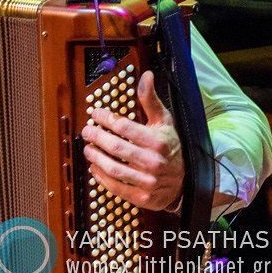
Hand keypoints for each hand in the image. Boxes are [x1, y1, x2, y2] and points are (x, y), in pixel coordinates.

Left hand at [81, 70, 183, 210]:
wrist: (185, 182)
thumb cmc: (170, 146)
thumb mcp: (164, 121)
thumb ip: (150, 100)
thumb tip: (146, 75)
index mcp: (159, 141)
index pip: (124, 127)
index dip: (105, 118)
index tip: (95, 114)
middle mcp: (154, 161)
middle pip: (116, 147)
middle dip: (96, 137)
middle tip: (86, 131)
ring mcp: (149, 181)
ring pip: (113, 168)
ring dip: (95, 158)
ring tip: (87, 149)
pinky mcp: (143, 197)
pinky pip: (116, 188)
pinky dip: (100, 177)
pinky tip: (94, 167)